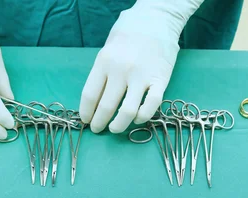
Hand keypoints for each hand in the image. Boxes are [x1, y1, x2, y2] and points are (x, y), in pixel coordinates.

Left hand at [79, 0, 201, 133]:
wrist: (158, 18)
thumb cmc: (130, 30)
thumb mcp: (108, 46)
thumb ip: (102, 69)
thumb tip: (95, 97)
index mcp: (104, 61)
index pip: (90, 95)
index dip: (86, 112)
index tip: (86, 120)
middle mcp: (121, 71)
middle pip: (106, 107)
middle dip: (99, 123)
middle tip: (98, 129)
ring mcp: (141, 77)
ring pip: (127, 112)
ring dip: (119, 126)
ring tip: (115, 129)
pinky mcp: (160, 80)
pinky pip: (151, 106)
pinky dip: (143, 117)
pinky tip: (137, 119)